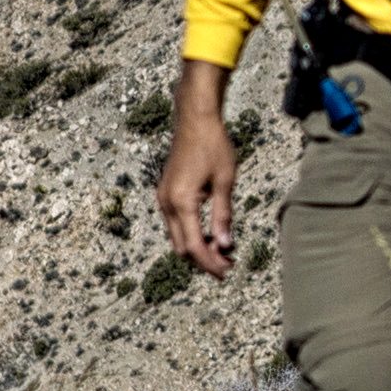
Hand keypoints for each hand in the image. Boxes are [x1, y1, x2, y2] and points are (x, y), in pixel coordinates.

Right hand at [155, 60, 241, 276]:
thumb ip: (223, 215)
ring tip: (222, 253)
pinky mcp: (166, 193)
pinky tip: (210, 234)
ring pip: (176, 236)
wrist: (194, 119)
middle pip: (181, 247)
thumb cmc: (213, 145)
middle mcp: (167, 203)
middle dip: (203, 260)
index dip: (210, 263)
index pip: (194, 245)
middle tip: (227, 266)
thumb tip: (224, 245)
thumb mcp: (224, 181)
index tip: (227, 272)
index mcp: (181, 201)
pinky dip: (190, 233)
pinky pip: (175, 223)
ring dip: (196, 248)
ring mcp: (163, 198)